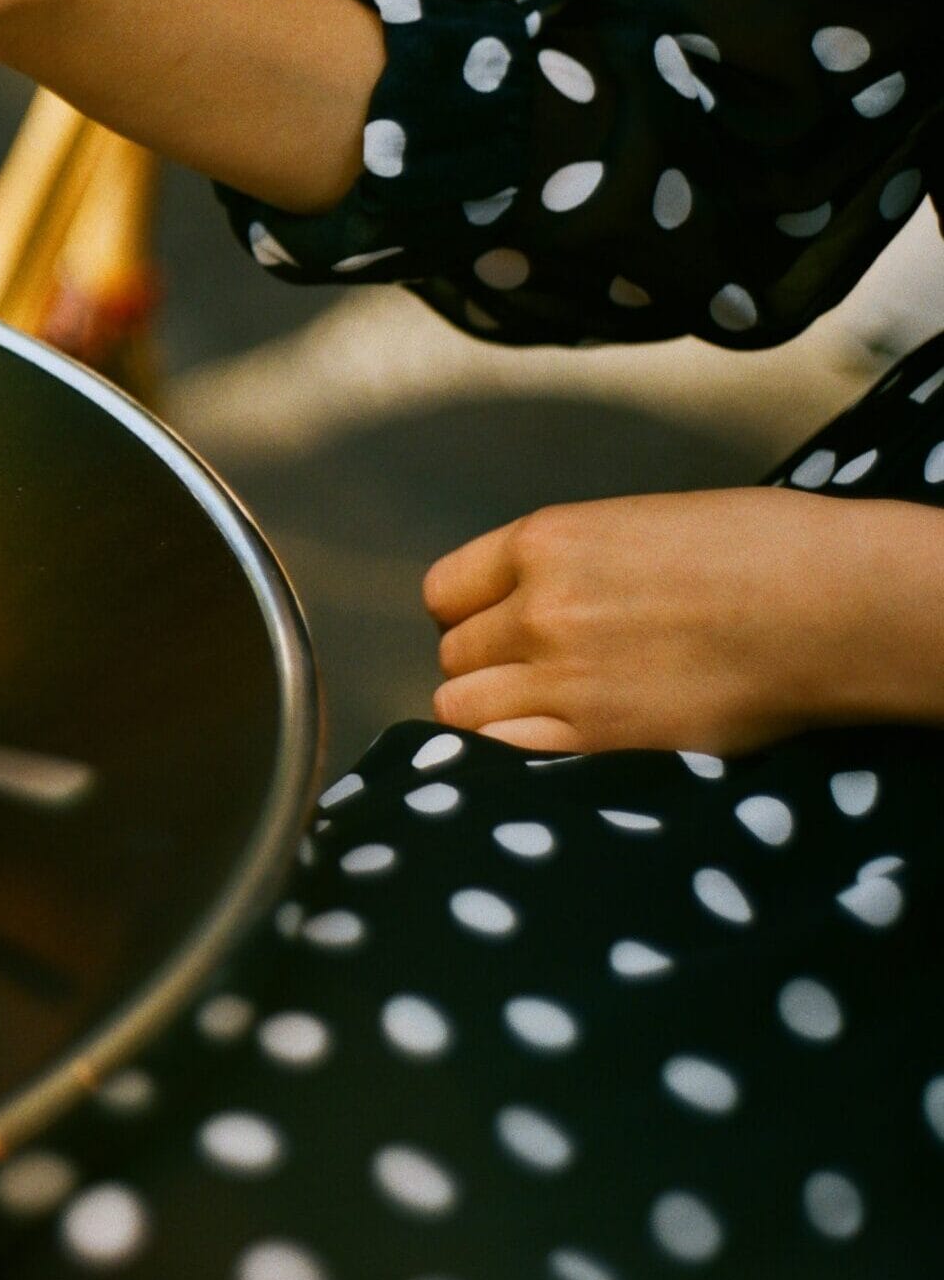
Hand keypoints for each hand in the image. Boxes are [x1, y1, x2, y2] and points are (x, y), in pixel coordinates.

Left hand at [424, 487, 943, 754]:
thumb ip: (568, 563)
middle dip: (487, 663)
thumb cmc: (762, 550)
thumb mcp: (639, 525)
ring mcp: (560, 677)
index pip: (445, 590)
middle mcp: (536, 608)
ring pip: (461, 707)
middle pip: (454, 653)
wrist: (833, 606)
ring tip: (544, 711)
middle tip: (538, 672)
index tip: (497, 625)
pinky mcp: (595, 737)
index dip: (469, 613)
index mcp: (545, 541)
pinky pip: (501, 754)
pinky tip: (550, 746)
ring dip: (492, 711)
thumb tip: (533, 596)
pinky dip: (511, 755)